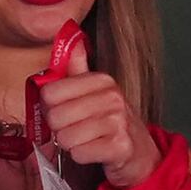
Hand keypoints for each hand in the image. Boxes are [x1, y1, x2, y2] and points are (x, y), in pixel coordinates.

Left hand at [40, 41, 161, 188]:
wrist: (140, 153)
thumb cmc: (111, 121)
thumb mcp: (96, 91)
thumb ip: (78, 67)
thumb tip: (70, 32)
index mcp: (102, 80)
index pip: (50, 92)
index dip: (50, 106)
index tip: (65, 110)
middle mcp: (112, 97)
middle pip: (55, 117)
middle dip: (60, 128)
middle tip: (76, 128)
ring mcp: (118, 122)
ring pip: (65, 138)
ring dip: (71, 144)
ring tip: (86, 140)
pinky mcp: (120, 147)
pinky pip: (79, 154)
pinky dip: (82, 157)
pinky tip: (94, 151)